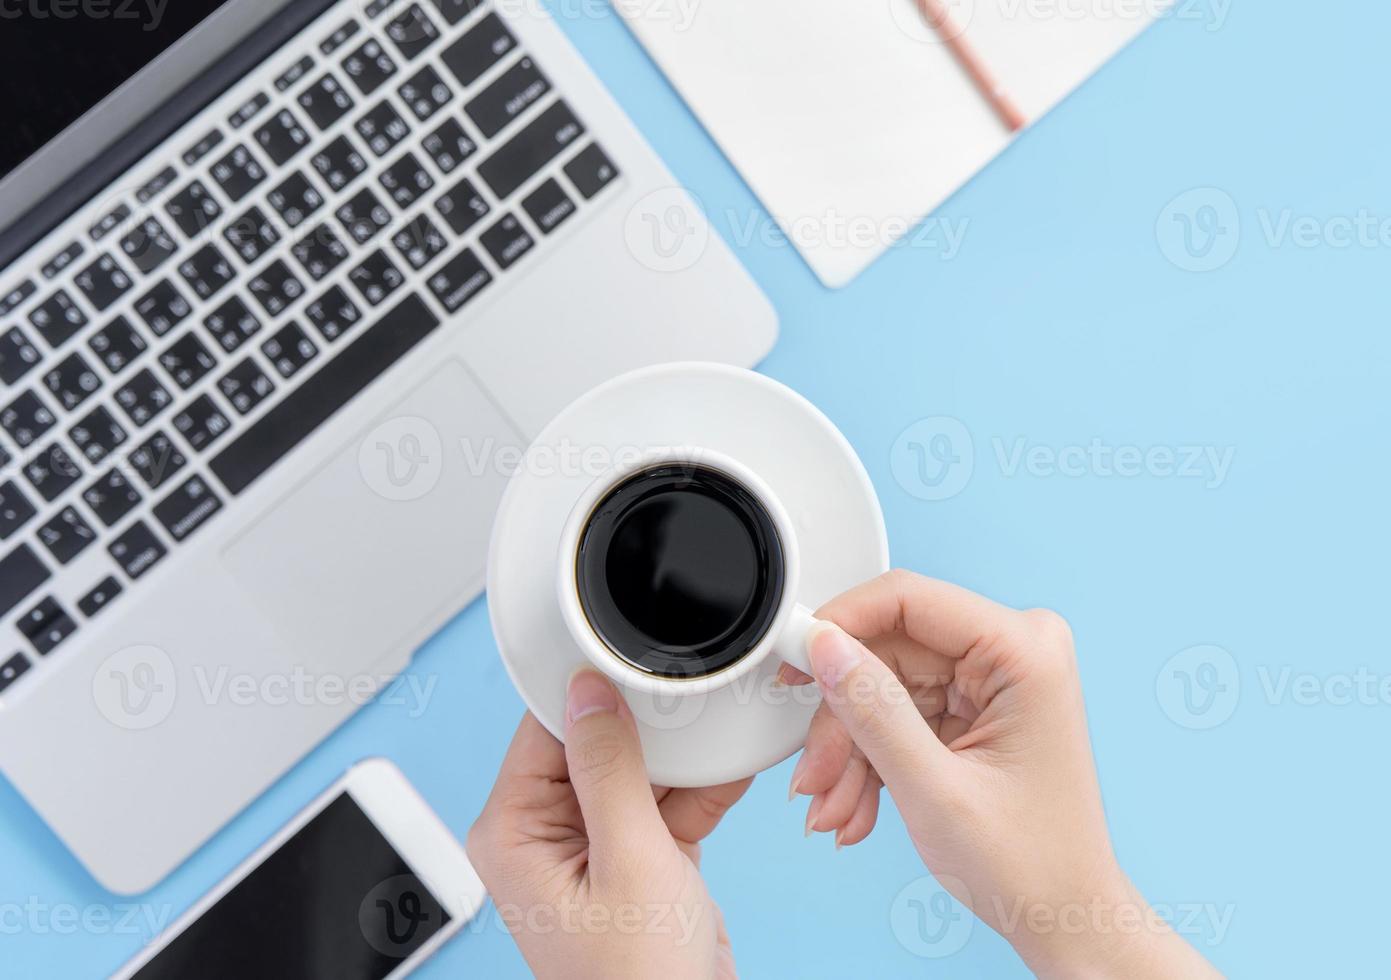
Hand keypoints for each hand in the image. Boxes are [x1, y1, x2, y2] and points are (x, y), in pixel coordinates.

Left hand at [468, 670, 751, 979]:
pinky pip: (667, 801)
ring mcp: (594, 845)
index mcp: (514, 831)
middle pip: (597, 743)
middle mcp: (546, 834)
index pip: (546, 729)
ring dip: (684, 756)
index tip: (633, 658)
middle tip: (693, 696)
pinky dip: (701, 787)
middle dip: (651, 724)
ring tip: (722, 725)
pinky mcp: (637, 858)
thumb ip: (610, 770)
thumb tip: (589, 692)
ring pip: (640, 769)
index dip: (592, 690)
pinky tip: (731, 763)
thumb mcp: (630, 859)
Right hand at [782, 570, 1219, 977]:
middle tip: (814, 772)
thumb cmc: (1032, 864)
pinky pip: (897, 711)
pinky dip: (869, 759)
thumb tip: (826, 647)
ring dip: (850, 750)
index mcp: (1025, 651)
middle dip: (842, 719)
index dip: (841, 624)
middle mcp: (1015, 651)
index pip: (909, 599)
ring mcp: (994, 678)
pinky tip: (855, 805)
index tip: (794, 657)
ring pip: (883, 685)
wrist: (1062, 915)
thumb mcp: (933, 788)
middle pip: (888, 650)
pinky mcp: (973, 704)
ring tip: (834, 807)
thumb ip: (873, 710)